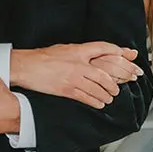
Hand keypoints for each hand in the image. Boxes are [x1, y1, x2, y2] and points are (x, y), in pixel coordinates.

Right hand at [10, 42, 142, 107]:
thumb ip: (79, 52)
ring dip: (107, 94)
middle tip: (118, 87)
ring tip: (110, 97)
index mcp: (78, 50)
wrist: (26, 66)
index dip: (117, 52)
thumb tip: (91, 54)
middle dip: (115, 82)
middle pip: (105, 73)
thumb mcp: (64, 48)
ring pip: (98, 88)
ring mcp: (73, 78)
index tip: (126, 56)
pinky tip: (100, 103)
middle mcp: (78, 64)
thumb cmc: (43, 57)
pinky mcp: (67, 90)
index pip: (103, 48)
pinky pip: (86, 97)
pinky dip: (96, 101)